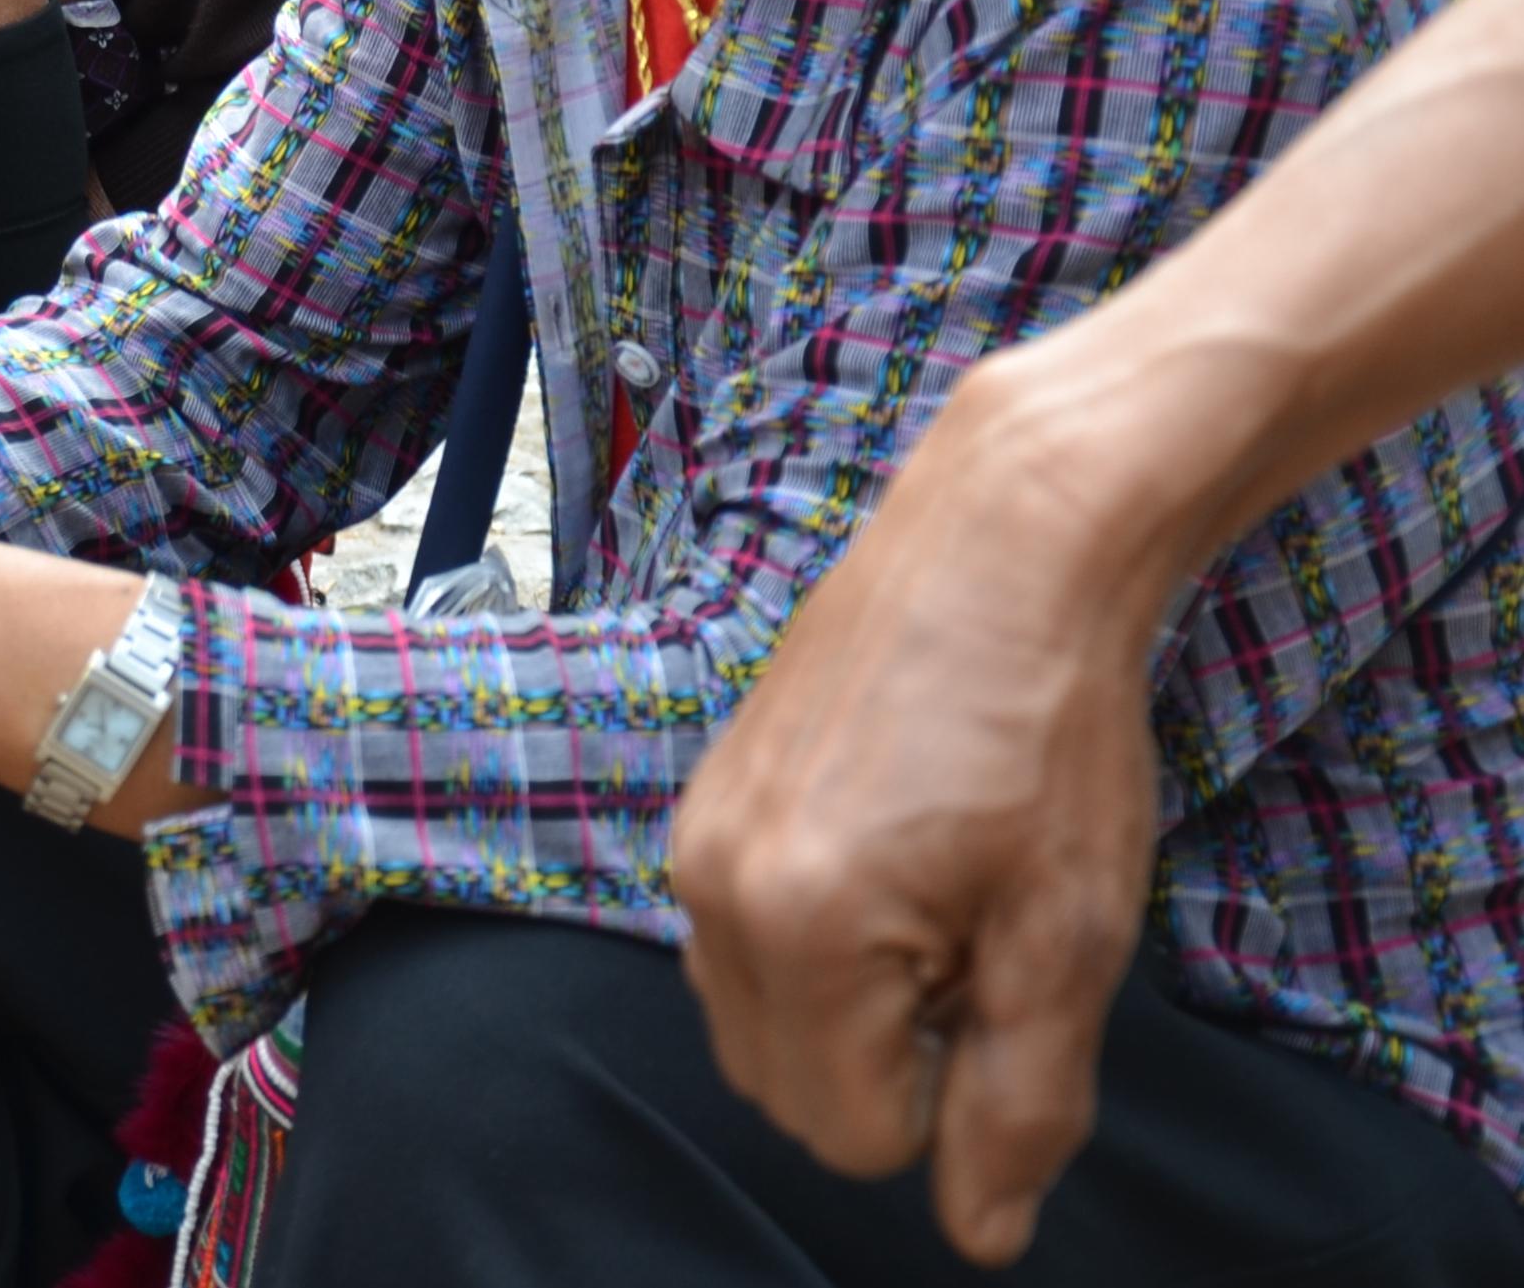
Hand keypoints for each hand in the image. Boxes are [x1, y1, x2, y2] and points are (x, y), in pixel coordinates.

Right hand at [671, 351, 1175, 1268]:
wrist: (1000, 546)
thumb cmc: (1047, 729)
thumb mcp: (1068, 935)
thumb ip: (1018, 1103)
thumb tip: (981, 1233)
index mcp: (797, 931)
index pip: (850, 1135)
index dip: (948, 1100)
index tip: (1001, 988)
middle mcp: (713, 890)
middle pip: (783, 1091)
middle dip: (884, 1062)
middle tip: (977, 947)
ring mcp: (696, 839)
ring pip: (753, 1022)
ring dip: (845, 1008)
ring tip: (939, 899)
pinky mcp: (704, 802)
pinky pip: (738, 941)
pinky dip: (814, 945)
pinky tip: (897, 855)